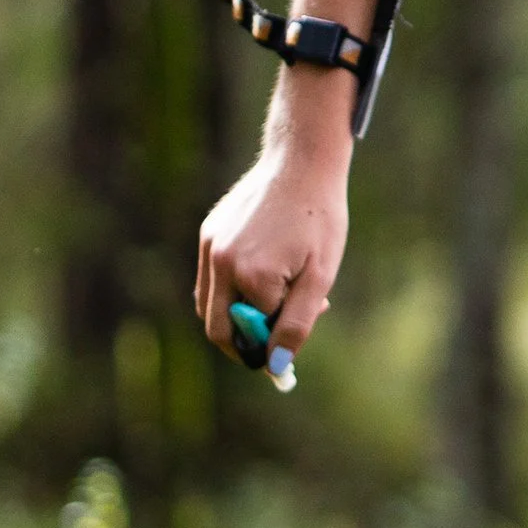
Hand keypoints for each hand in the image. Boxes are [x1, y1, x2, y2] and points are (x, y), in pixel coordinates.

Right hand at [195, 144, 349, 366]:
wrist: (302, 162)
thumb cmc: (319, 218)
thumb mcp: (320, 276)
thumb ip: (297, 323)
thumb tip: (275, 366)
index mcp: (250, 274)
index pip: (255, 331)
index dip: (274, 341)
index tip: (288, 345)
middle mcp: (220, 262)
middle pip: (218, 328)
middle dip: (244, 340)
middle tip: (271, 340)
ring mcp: (209, 246)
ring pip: (210, 305)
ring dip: (236, 314)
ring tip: (277, 295)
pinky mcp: (207, 233)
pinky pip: (210, 278)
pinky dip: (231, 288)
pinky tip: (265, 270)